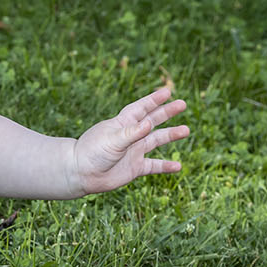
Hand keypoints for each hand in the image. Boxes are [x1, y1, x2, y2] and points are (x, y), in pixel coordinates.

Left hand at [70, 86, 189, 195]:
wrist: (81, 173)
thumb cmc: (92, 152)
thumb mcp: (112, 140)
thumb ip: (131, 133)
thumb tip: (149, 123)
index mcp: (123, 123)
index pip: (141, 108)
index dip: (154, 100)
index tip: (168, 92)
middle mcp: (131, 135)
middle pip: (153, 120)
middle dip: (167, 112)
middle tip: (183, 104)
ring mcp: (134, 151)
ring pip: (157, 140)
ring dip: (171, 135)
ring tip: (186, 130)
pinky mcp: (135, 168)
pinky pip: (154, 166)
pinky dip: (166, 166)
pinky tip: (178, 167)